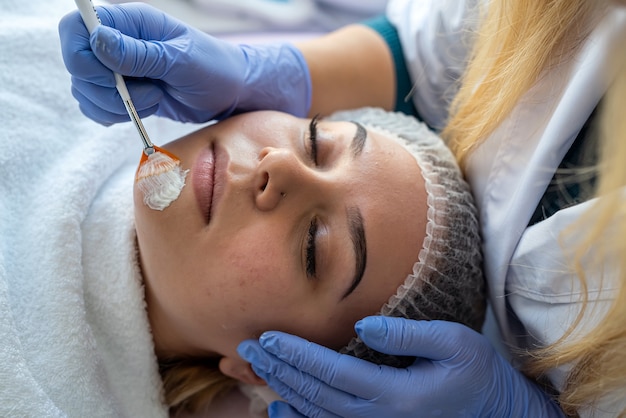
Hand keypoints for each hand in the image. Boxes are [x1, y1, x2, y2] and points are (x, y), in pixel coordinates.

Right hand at [58, 3, 310, 124]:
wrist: (230, 94)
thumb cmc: (213, 70)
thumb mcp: (180, 61)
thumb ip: (139, 54)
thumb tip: (97, 40)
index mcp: (129, 23)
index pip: (75, 28)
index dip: (80, 54)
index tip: (112, 74)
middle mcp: (117, 44)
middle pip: (77, 67)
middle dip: (109, 89)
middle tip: (151, 91)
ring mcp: (117, 70)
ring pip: (85, 91)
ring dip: (117, 106)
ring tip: (156, 98)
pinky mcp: (123, 94)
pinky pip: (97, 108)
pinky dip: (116, 116)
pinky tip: (145, 109)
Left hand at [238, 317, 565, 417]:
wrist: (498, 416)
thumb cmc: (478, 375)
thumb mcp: (456, 343)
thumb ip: (407, 334)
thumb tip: (362, 326)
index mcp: (396, 395)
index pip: (332, 372)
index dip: (297, 354)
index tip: (268, 336)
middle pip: (316, 394)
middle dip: (279, 369)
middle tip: (247, 347)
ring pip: (316, 414)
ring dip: (283, 390)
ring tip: (257, 368)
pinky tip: (280, 407)